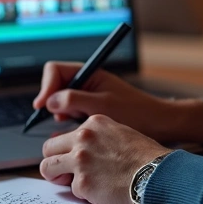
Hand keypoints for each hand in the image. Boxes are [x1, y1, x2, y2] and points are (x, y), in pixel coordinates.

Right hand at [33, 61, 202, 145]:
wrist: (159, 124)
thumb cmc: (136, 112)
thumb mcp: (102, 106)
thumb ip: (74, 100)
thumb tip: (49, 101)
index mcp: (90, 73)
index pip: (55, 71)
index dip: (46, 87)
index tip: (43, 106)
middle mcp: (86, 83)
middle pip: (55, 86)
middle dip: (53, 103)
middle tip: (59, 120)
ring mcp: (88, 97)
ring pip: (61, 102)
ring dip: (62, 114)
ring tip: (73, 126)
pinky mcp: (91, 111)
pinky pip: (71, 114)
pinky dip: (70, 123)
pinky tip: (79, 132)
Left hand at [39, 114, 170, 203]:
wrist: (157, 174)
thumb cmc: (146, 157)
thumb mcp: (121, 133)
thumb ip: (98, 137)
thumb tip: (81, 148)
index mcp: (93, 123)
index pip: (65, 135)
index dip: (68, 149)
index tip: (73, 158)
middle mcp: (83, 138)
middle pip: (48, 148)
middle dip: (54, 160)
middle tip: (64, 172)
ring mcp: (80, 160)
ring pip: (47, 167)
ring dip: (57, 176)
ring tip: (71, 183)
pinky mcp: (82, 183)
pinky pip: (72, 190)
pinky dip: (84, 193)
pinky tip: (100, 191)